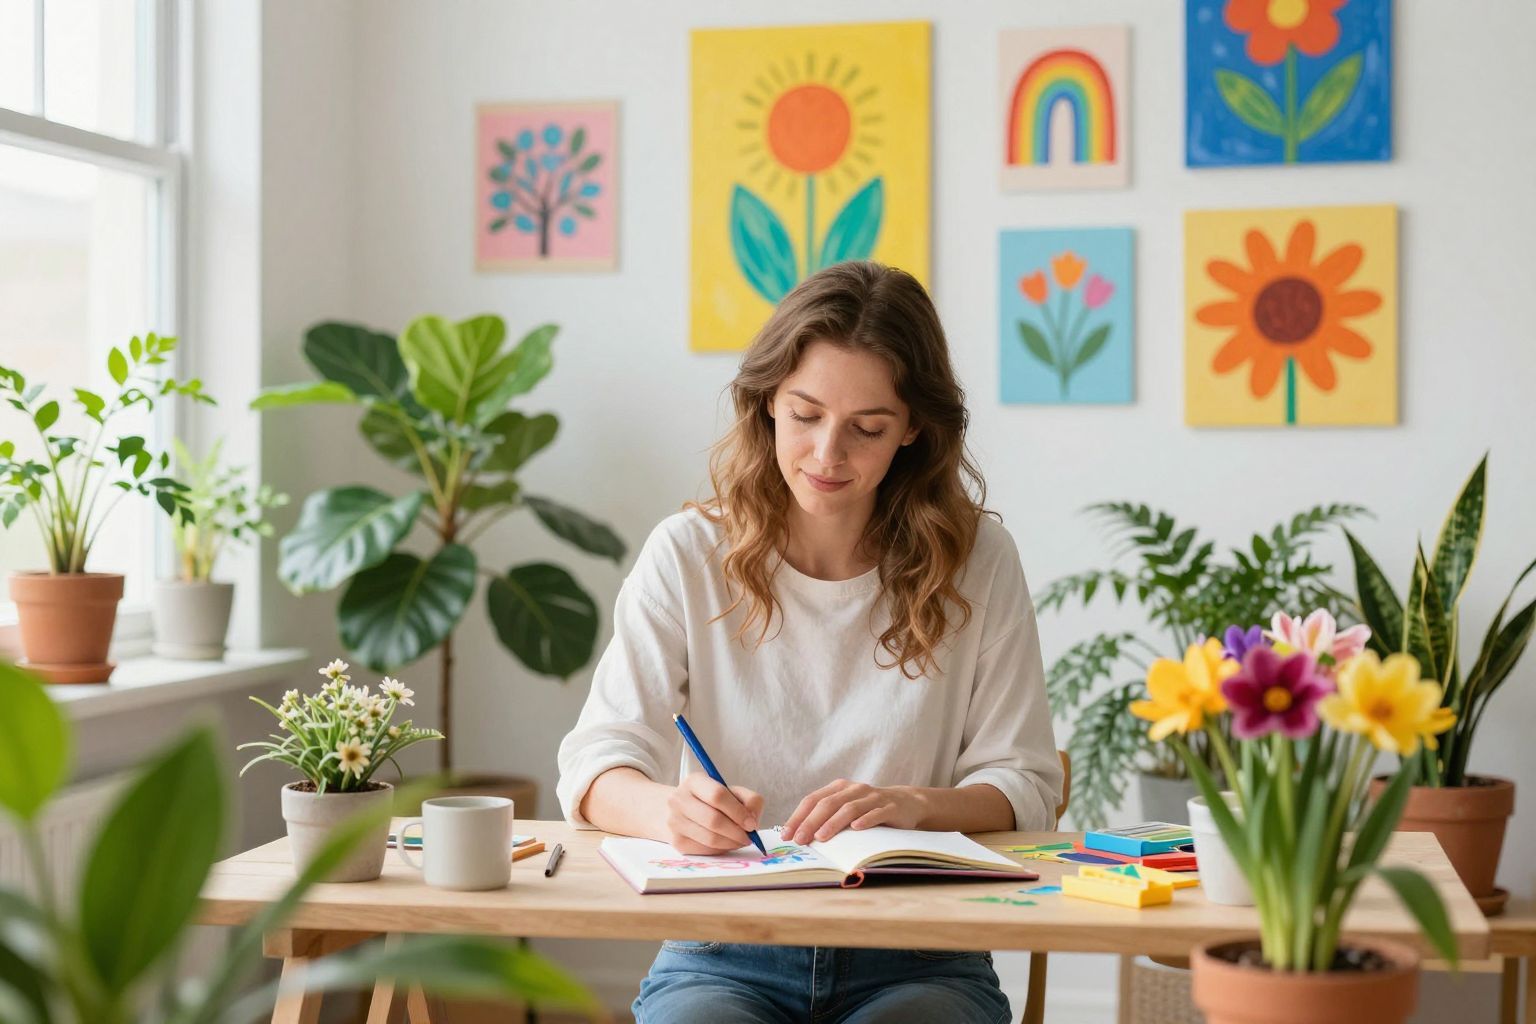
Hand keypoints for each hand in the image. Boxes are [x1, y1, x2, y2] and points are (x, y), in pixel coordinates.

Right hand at [665, 771, 764, 854]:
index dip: (738, 812)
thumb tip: (752, 821)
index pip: (717, 795)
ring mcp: (675, 822)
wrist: (678, 812)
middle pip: (713, 820)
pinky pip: (705, 850)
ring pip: (710, 839)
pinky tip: (726, 843)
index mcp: (694, 781)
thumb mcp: (731, 791)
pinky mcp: (677, 842)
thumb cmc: (710, 801)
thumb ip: (749, 800)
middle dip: (737, 832)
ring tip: (740, 840)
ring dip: (731, 843)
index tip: (751, 823)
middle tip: (749, 837)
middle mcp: (679, 800)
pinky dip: (721, 849)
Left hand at [783, 779, 924, 844]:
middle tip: (800, 839)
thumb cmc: (868, 810)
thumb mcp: (846, 809)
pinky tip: (856, 828)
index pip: (813, 800)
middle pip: (828, 804)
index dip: (798, 817)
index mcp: (839, 788)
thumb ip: (826, 817)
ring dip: (833, 823)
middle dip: (811, 822)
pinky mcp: (891, 807)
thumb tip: (798, 836)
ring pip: (850, 808)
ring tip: (821, 837)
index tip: (787, 835)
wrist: (906, 803)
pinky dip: (866, 819)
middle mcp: (854, 789)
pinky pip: (876, 813)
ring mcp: (873, 797)